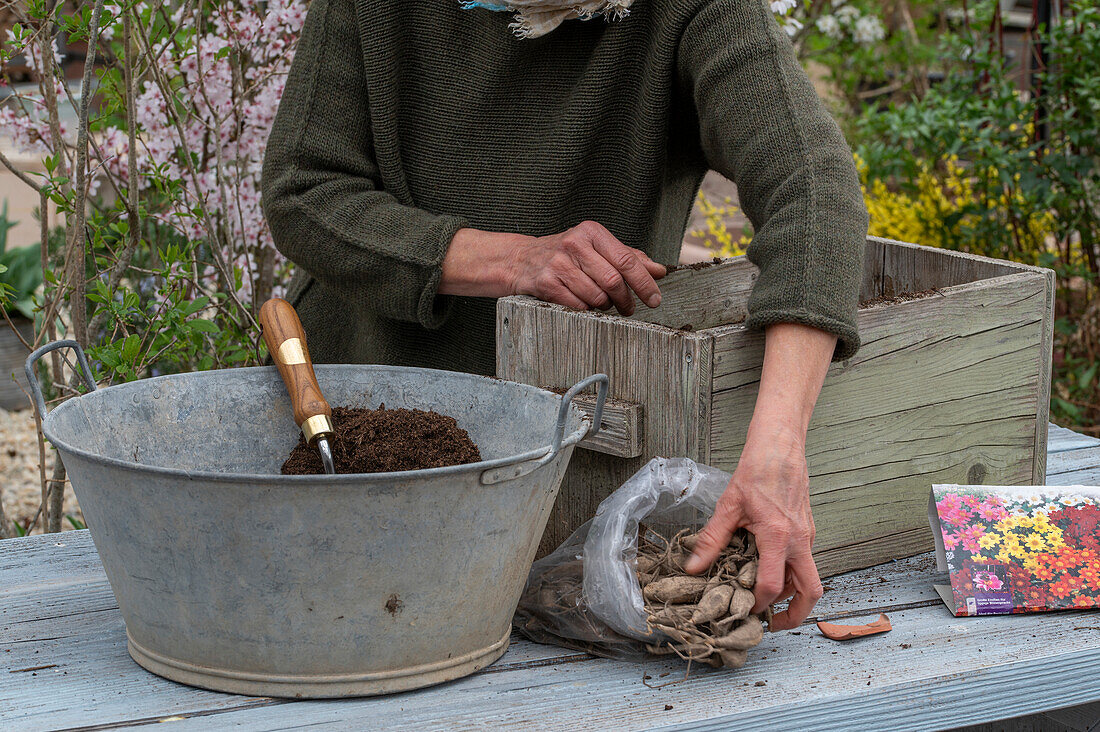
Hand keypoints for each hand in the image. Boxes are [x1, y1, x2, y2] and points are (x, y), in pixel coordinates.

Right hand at [512, 221, 665, 314]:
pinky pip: (578, 306)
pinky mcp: (546, 283)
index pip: (626, 260)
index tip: (655, 299)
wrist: (521, 259)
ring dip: (604, 306)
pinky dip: (586, 310)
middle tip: (628, 308)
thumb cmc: (566, 254)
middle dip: (625, 300)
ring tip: (600, 302)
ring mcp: (558, 264)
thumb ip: (628, 258)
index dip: (644, 283)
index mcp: (591, 232)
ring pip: (596, 297)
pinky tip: (582, 303)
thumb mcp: (596, 248)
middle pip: (613, 281)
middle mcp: (574, 244)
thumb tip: (658, 271)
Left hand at [684, 421, 822, 630]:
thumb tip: (694, 566)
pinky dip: (792, 573)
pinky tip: (769, 569)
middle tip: (773, 624)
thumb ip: (712, 540)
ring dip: (793, 594)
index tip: (746, 610)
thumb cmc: (756, 470)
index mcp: (778, 536)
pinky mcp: (807, 529)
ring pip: (810, 577)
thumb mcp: (728, 506)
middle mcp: (799, 540)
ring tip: (768, 601)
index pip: (773, 585)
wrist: (780, 446)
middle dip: (796, 614)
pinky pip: (805, 560)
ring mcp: (807, 535)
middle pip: (810, 591)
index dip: (759, 604)